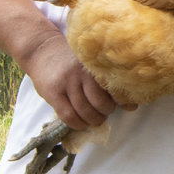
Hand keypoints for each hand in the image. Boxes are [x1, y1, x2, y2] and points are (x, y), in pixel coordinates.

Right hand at [19, 32, 135, 129]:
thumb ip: (108, 83)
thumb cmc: (71, 61)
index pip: (114, 89)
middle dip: (105, 113)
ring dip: (92, 120)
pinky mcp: (53, 92)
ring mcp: (66, 82)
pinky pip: (69, 116)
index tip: (120, 105)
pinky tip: (80, 121)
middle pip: (100, 103)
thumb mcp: (90, 67)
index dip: (120, 102)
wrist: (41, 49)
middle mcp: (81, 72)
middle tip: (103, 112)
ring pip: (85, 111)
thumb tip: (132, 106)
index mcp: (95, 64)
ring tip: (93, 117)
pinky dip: (77, 124)